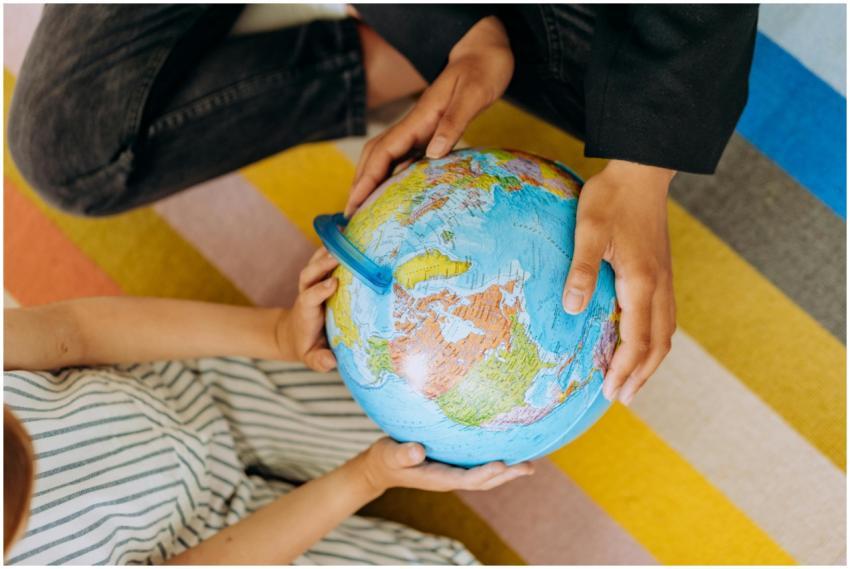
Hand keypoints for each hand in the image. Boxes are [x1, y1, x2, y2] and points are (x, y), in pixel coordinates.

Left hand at [277, 248, 339, 371]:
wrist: (294, 333)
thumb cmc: (308, 346)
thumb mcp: (311, 357)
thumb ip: (319, 360)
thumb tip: (330, 362)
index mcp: (306, 311)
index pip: (310, 297)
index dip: (320, 290)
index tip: (333, 284)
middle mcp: (307, 292)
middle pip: (309, 274)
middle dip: (321, 264)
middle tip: (338, 255)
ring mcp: (312, 283)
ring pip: (315, 263)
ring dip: (327, 251)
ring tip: (345, 238)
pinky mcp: (320, 277)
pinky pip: (325, 259)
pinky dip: (334, 247)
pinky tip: (348, 234)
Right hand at [345, 15, 513, 216]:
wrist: (485, 50)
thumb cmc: (483, 69)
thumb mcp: (473, 94)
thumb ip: (454, 122)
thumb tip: (432, 152)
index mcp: (419, 117)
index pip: (383, 151)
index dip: (367, 178)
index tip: (355, 201)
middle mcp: (413, 124)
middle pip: (375, 155)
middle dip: (360, 183)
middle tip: (351, 214)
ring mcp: (419, 128)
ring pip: (385, 156)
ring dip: (371, 180)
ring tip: (364, 208)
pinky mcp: (428, 131)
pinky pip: (403, 157)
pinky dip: (391, 175)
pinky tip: (393, 192)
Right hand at [354, 437, 534, 494]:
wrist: (382, 466)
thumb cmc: (385, 459)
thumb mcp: (388, 454)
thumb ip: (402, 454)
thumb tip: (417, 451)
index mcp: (438, 478)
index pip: (467, 478)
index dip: (485, 473)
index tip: (502, 464)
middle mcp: (450, 477)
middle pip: (484, 480)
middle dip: (507, 474)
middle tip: (529, 467)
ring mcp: (452, 472)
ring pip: (484, 475)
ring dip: (506, 471)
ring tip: (529, 464)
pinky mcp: (453, 465)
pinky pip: (478, 465)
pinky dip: (495, 462)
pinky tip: (506, 451)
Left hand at [563, 160, 676, 404]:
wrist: (642, 171)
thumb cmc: (611, 199)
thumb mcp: (588, 230)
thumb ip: (581, 270)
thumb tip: (571, 308)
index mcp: (642, 282)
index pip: (638, 339)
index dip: (625, 369)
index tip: (610, 391)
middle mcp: (660, 286)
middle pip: (659, 344)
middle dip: (641, 375)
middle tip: (621, 398)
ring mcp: (665, 280)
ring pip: (666, 332)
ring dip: (650, 360)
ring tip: (633, 381)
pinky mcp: (662, 272)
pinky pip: (664, 316)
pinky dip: (654, 340)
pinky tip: (640, 342)